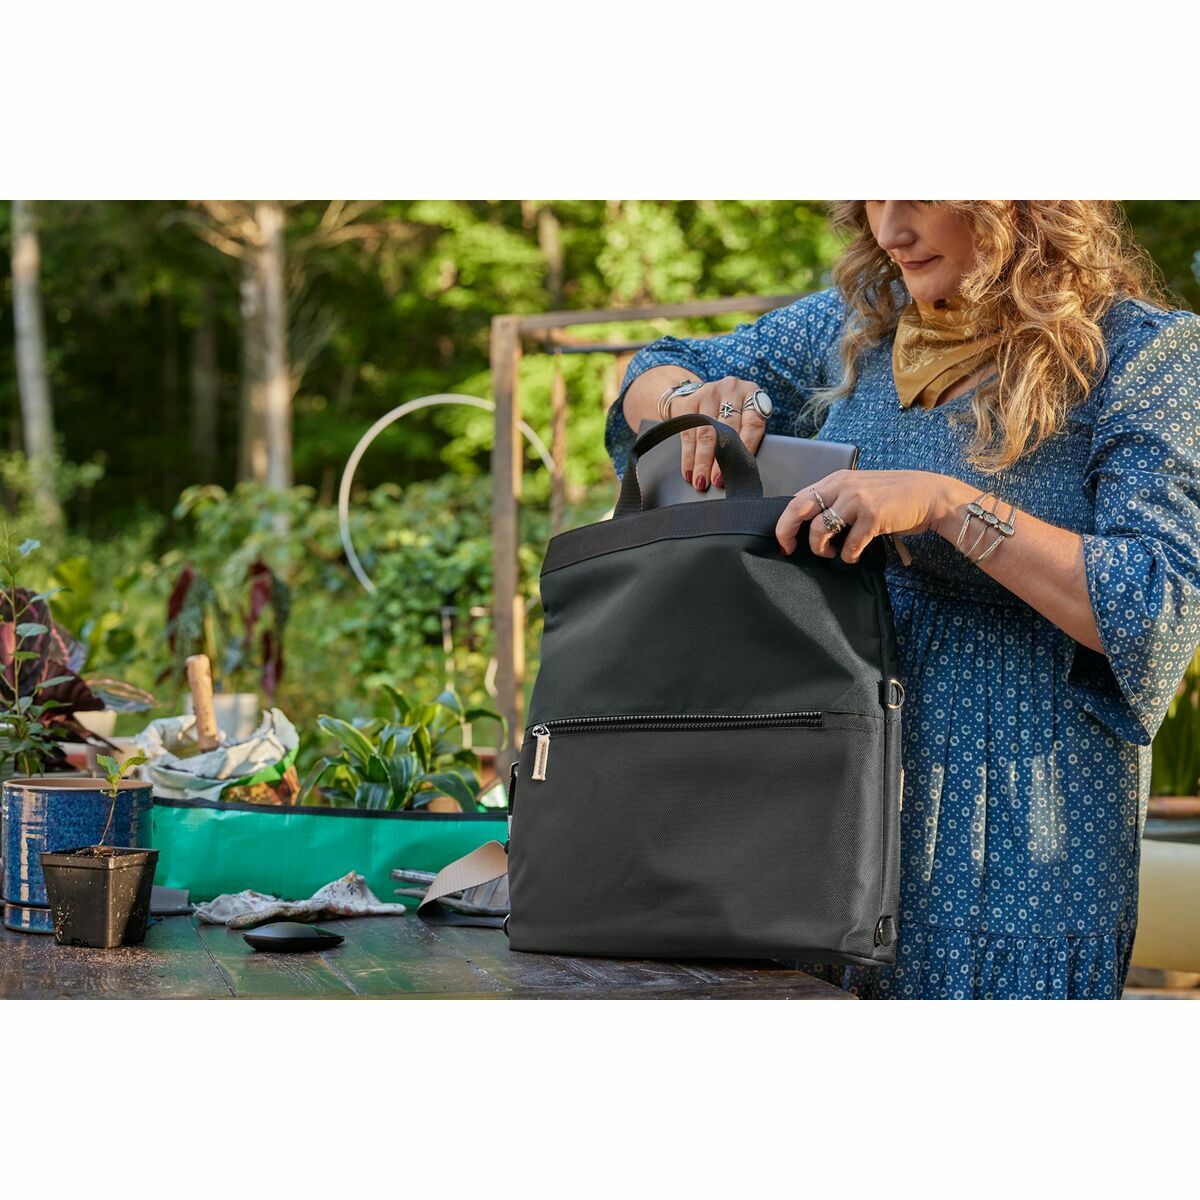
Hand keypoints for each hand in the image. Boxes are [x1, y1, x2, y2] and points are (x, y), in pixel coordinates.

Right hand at [665, 377, 768, 490]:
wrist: (706, 394)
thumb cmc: (732, 413)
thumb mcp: (745, 417)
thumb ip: (746, 436)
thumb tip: (740, 471)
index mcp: (752, 394)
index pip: (752, 424)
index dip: (745, 449)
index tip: (737, 470)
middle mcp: (731, 389)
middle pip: (725, 429)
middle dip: (719, 459)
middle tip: (715, 480)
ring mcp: (709, 393)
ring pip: (704, 432)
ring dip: (700, 461)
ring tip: (699, 480)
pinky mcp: (690, 401)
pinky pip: (688, 432)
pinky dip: (688, 455)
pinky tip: (689, 470)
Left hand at [775, 469, 959, 562]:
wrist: (928, 495)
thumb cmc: (891, 496)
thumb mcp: (858, 490)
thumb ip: (834, 500)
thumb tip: (807, 525)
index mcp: (835, 479)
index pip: (798, 499)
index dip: (785, 523)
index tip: (785, 542)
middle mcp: (843, 486)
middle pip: (800, 509)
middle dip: (789, 533)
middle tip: (791, 550)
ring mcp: (858, 500)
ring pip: (821, 529)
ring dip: (822, 549)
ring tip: (832, 552)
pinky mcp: (873, 516)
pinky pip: (849, 545)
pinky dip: (847, 556)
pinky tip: (853, 555)